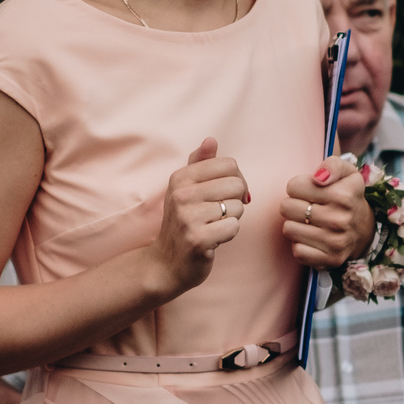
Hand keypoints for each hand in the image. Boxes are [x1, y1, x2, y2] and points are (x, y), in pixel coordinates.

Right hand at [144, 137, 247, 298]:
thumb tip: (211, 139)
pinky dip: (228, 235)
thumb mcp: (185, 189)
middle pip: (237, 184)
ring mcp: (188, 217)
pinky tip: (213, 239)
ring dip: (231, 220)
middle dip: (235, 201)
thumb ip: (199, 163)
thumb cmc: (183, 223)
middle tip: (219, 213)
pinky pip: (234, 227)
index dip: (235, 180)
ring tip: (212, 226)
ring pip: (237, 207)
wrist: (166, 263)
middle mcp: (181, 194)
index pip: (229, 164)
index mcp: (180, 177)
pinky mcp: (198, 239)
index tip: (225, 194)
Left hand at [282, 153, 373, 267]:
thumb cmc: (347, 195)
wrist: (363, 228)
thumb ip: (332, 165)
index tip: (308, 190)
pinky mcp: (331, 259)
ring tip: (308, 221)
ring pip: (288, 229)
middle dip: (293, 205)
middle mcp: (341, 219)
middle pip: (286, 207)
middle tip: (306, 206)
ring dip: (295, 224)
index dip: (297, 186)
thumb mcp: (346, 172)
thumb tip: (318, 177)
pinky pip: (297, 251)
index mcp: (344, 195)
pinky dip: (300, 244)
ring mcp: (336, 242)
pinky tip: (311, 237)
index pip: (293, 186)